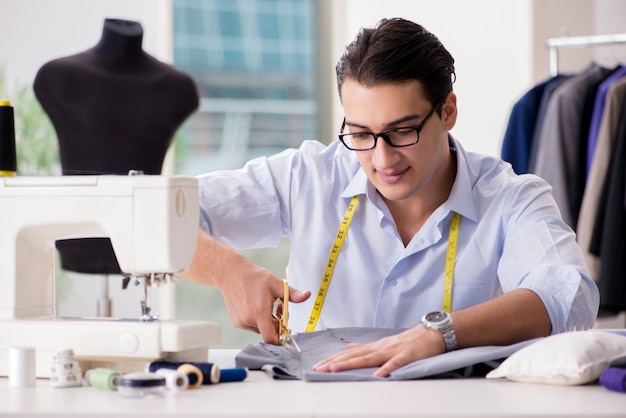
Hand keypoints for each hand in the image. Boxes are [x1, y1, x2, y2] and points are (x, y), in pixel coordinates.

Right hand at [220, 262, 309, 343]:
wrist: (231, 273)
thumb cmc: (253, 277)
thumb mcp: (276, 284)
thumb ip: (293, 293)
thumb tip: (307, 295)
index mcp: (259, 312)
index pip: (270, 337)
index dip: (280, 337)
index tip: (285, 330)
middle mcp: (248, 319)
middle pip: (267, 332)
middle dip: (276, 323)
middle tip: (279, 308)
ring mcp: (240, 322)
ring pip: (260, 329)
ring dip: (267, 321)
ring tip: (268, 306)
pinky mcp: (236, 321)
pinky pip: (252, 326)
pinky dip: (258, 320)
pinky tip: (258, 307)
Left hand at [313, 325, 445, 376]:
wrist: (430, 333)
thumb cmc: (408, 340)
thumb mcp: (383, 343)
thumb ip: (365, 347)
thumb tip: (349, 348)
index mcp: (374, 347)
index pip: (349, 355)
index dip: (333, 359)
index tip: (318, 365)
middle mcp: (379, 348)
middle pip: (354, 357)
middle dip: (335, 362)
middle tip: (319, 368)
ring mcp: (392, 351)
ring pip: (368, 358)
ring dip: (351, 363)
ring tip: (335, 369)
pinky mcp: (406, 356)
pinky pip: (394, 364)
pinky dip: (385, 369)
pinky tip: (376, 376)